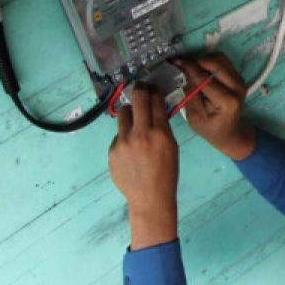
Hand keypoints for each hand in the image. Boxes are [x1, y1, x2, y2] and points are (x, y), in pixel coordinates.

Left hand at [108, 85, 178, 248]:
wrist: (149, 197)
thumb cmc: (166, 173)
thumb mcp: (172, 147)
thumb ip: (162, 128)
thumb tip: (154, 109)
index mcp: (160, 133)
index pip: (155, 101)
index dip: (154, 91)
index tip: (153, 87)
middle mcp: (140, 134)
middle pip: (137, 99)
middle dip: (140, 89)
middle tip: (141, 87)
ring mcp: (123, 142)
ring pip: (123, 113)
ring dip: (130, 112)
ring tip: (134, 121)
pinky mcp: (112, 150)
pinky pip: (118, 135)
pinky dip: (125, 137)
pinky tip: (131, 150)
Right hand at [177, 54, 256, 159]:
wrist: (231, 131)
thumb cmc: (211, 128)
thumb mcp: (195, 117)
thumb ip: (191, 95)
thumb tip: (184, 73)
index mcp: (227, 101)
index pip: (205, 79)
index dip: (189, 68)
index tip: (175, 63)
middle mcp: (237, 88)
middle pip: (216, 62)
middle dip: (196, 61)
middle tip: (183, 67)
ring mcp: (240, 81)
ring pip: (220, 58)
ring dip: (203, 60)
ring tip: (192, 70)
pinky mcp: (237, 77)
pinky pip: (222, 62)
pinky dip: (209, 62)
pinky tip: (200, 72)